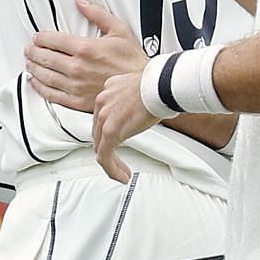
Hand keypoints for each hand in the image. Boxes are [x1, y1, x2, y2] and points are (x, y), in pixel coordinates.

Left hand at [26, 0, 145, 110]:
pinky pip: (53, 95)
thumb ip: (97, 14)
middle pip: (46, 58)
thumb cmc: (134, 61)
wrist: (144, 88)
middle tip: (29, 49)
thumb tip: (81, 2)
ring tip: (29, 63)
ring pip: (46, 76)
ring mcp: (76, 86)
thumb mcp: (119, 30)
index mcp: (85, 48)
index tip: (37, 38)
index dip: (41, 38)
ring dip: (34, 69)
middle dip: (34, 52)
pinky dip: (40, 88)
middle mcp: (77, 68)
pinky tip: (35, 83)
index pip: (53, 40)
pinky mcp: (78, 102)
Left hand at [90, 67, 157, 182]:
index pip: (103, 115)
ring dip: (110, 162)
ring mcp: (105, 117)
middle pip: (98, 131)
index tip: (118, 140)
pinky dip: (112, 169)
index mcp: (110, 90)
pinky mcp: (111, 131)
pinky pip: (105, 156)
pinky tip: (122, 176)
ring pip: (100, 146)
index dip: (108, 130)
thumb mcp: (144, 89)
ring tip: (121, 173)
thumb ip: (138, 100)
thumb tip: (147, 109)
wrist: (162, 84)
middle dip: (107, 148)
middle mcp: (102, 102)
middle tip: (118, 161)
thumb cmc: (160, 84)